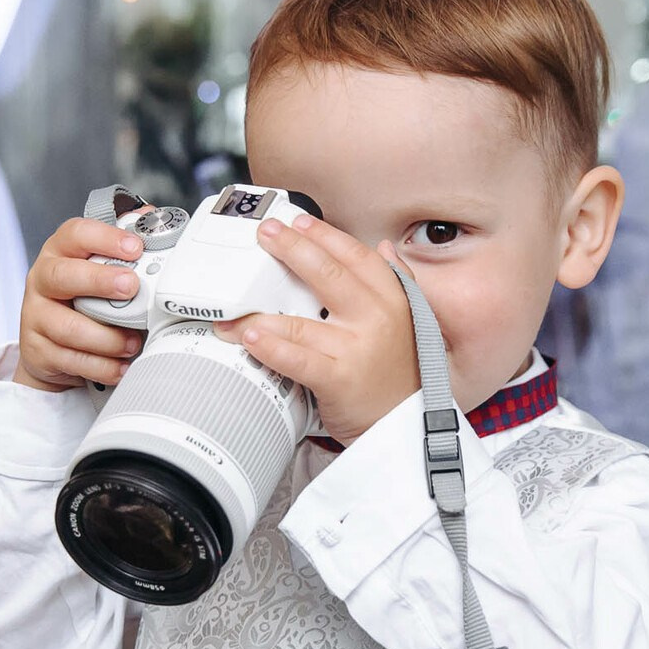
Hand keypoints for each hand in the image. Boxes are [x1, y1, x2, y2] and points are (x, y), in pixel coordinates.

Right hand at [14, 217, 149, 391]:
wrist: (54, 349)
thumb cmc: (85, 301)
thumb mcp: (101, 270)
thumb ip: (124, 247)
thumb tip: (153, 216)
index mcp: (60, 253)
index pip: (75, 234)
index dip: (105, 238)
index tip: (135, 247)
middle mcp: (43, 280)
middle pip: (63, 275)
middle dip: (99, 281)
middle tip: (131, 287)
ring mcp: (36, 315)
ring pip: (68, 326)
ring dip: (107, 337)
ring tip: (133, 342)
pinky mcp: (37, 350)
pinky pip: (71, 359)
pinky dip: (101, 366)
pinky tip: (121, 366)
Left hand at [212, 211, 418, 442]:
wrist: (406, 426)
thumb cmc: (399, 375)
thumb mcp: (412, 321)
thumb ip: (399, 281)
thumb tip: (385, 247)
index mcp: (392, 300)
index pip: (356, 256)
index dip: (324, 235)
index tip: (298, 221)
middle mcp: (376, 319)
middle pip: (327, 274)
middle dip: (291, 249)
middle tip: (265, 234)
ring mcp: (357, 348)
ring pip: (302, 321)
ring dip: (262, 310)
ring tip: (236, 304)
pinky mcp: (339, 379)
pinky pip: (297, 358)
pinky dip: (270, 346)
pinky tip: (249, 337)